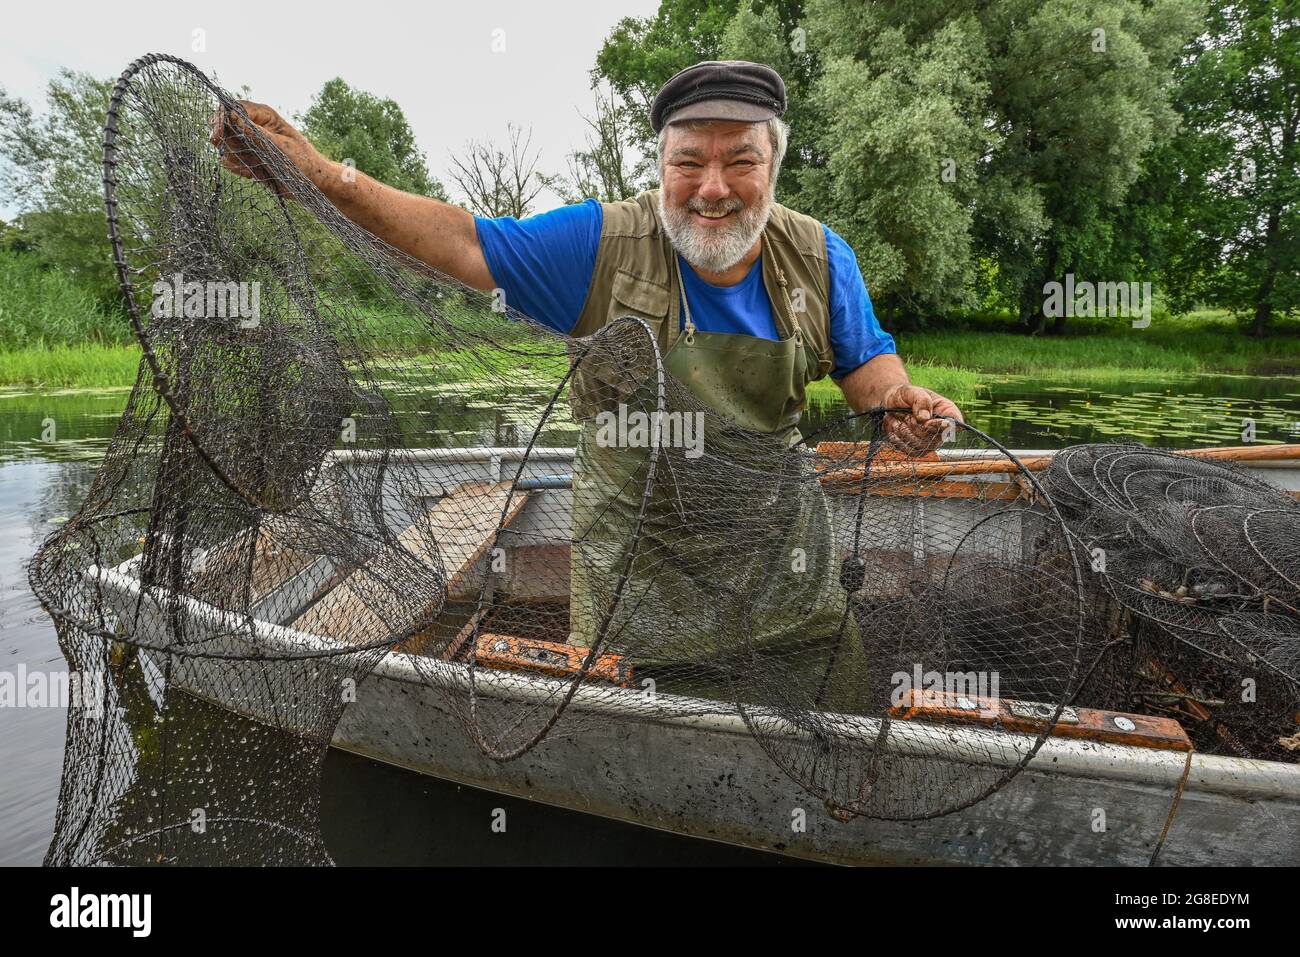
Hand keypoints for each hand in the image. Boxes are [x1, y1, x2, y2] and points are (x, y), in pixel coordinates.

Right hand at [209, 100, 324, 193]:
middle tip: (226, 150)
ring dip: (235, 157)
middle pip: (225, 125)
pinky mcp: (251, 159)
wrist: (314, 185)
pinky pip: (233, 161)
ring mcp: (252, 144)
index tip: (216, 135)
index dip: (221, 118)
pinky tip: (254, 174)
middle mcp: (256, 127)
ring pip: (227, 145)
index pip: (233, 108)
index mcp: (265, 117)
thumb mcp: (280, 146)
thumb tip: (232, 116)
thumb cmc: (303, 162)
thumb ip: (255, 133)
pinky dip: (239, 168)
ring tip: (253, 165)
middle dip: (224, 139)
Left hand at [881, 384, 963, 454]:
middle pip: (934, 438)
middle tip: (907, 415)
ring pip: (920, 445)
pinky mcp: (917, 449)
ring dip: (905, 432)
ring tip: (900, 419)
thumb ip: (921, 401)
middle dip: (916, 427)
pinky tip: (896, 427)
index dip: (942, 426)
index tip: (927, 423)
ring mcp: (929, 441)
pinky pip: (908, 450)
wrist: (890, 403)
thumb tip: (925, 418)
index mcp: (946, 411)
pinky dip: (898, 438)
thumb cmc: (905, 396)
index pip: (955, 424)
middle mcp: (941, 429)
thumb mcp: (911, 391)